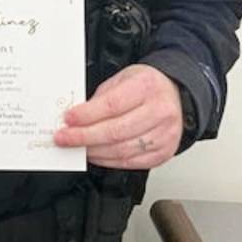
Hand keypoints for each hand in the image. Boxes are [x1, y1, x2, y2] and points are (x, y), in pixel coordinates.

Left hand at [54, 64, 182, 169]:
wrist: (176, 95)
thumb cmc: (147, 86)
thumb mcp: (123, 78)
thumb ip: (102, 97)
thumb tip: (78, 116)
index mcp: (147, 87)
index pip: (112, 105)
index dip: (87, 115)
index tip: (68, 119)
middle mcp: (159, 112)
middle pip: (116, 131)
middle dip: (85, 137)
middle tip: (65, 138)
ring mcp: (164, 135)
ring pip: (122, 150)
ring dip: (95, 152)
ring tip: (78, 148)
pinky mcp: (164, 153)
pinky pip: (132, 162)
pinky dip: (109, 161)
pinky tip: (96, 155)